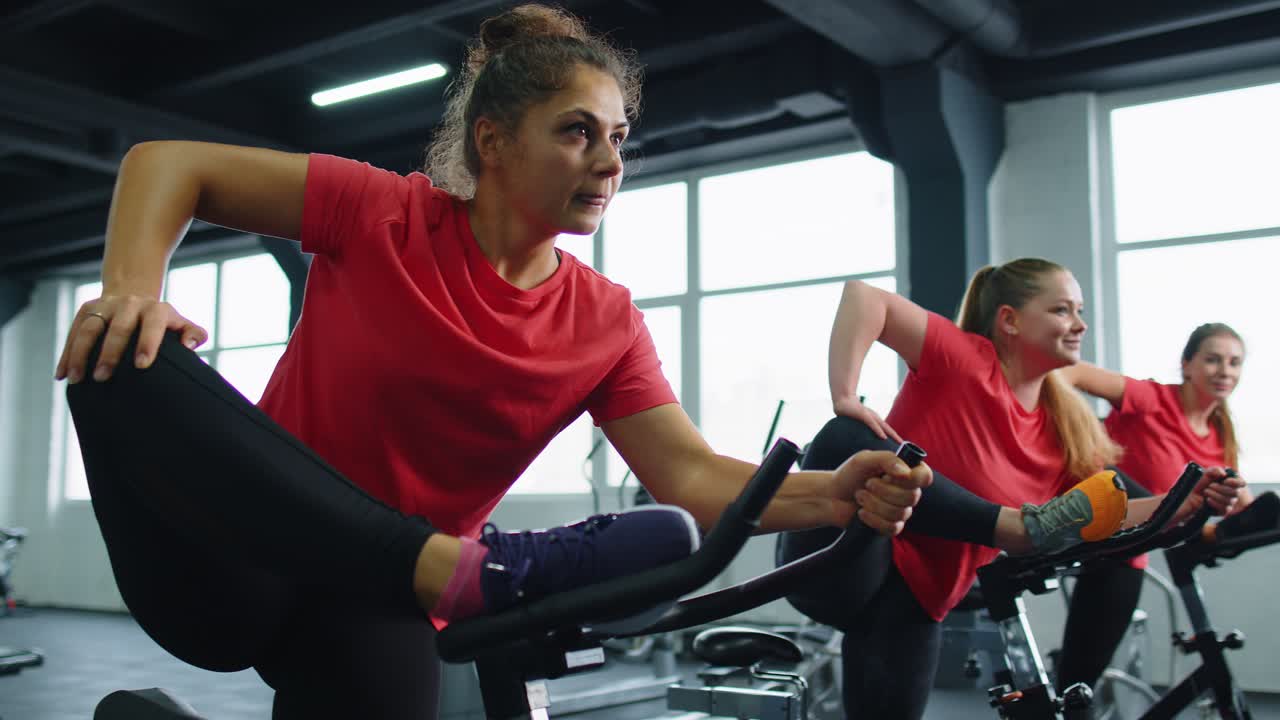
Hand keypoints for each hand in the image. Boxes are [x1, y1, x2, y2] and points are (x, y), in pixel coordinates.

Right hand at [55, 294, 207, 383]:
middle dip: (109, 353)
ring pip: (90, 328)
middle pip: (118, 327)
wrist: (135, 298)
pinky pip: (74, 332)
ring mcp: (105, 306)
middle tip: (103, 378)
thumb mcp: (180, 325)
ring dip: (80, 354)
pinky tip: (62, 375)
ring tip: (77, 380)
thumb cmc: (162, 323)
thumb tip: (190, 345)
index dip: (148, 342)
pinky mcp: (86, 310)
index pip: (152, 323)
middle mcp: (129, 304)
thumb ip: (194, 334)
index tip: (142, 365)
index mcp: (155, 309)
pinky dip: (67, 354)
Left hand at [832, 450, 932, 535]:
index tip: (889, 475)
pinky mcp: (890, 527)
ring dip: (874, 504)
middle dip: (884, 491)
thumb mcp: (864, 459)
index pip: (925, 476)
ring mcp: (900, 511)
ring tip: (859, 496)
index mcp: (905, 473)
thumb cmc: (849, 475)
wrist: (832, 496)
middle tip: (867, 484)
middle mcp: (907, 492)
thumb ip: (886, 459)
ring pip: (900, 513)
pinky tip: (861, 513)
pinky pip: (892, 528)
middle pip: (912, 497)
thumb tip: (905, 472)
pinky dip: (873, 520)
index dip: (912, 478)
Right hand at [833, 396, 901, 442]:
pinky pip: (872, 424)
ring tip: (899, 442)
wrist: (843, 400)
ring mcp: (870, 416)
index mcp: (874, 421)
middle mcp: (874, 418)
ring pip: (884, 427)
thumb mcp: (857, 421)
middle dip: (896, 438)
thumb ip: (862, 428)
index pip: (886, 430)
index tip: (900, 446)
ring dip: (892, 435)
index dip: (894, 438)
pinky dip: (878, 430)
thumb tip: (861, 439)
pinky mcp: (863, 415)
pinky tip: (883, 436)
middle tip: (904, 446)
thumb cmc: (849, 411)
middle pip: (888, 429)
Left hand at [1179, 467, 1246, 519]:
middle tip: (1209, 486)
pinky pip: (1225, 509)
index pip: (1241, 483)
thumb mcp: (1204, 473)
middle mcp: (1231, 493)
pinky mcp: (1222, 511)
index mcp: (1229, 482)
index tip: (1226, 480)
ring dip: (1215, 495)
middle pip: (1236, 492)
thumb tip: (1223, 473)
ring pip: (1230, 501)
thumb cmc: (1197, 484)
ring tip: (1205, 492)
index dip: (1236, 482)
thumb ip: (1214, 470)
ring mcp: (1228, 503)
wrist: (1187, 497)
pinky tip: (1207, 500)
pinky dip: (1215, 503)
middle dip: (1221, 488)